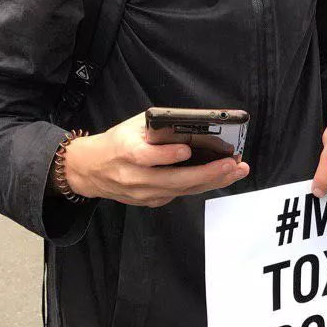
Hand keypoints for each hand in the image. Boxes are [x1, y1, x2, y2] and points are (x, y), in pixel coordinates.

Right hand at [63, 112, 248, 206]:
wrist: (91, 169)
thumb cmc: (117, 141)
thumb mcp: (132, 126)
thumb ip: (157, 126)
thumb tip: (192, 124)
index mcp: (125, 151)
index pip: (145, 156)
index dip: (166, 155)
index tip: (187, 150)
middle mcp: (133, 177)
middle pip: (171, 180)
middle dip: (206, 173)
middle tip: (231, 164)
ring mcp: (141, 193)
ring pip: (180, 190)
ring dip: (211, 181)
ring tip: (236, 170)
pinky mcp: (149, 202)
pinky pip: (179, 194)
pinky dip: (200, 185)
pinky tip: (220, 176)